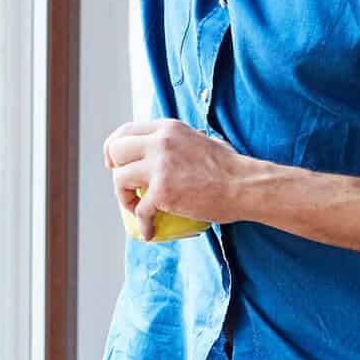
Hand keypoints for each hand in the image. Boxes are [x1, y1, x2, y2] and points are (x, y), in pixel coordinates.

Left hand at [104, 119, 252, 240]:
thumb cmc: (228, 167)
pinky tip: (149, 231)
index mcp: (167, 128)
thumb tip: (160, 153)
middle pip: (116, 151)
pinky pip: (139, 210)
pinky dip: (142, 224)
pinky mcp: (163, 192)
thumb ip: (175, 142)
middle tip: (124, 186)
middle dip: (115, 170)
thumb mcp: (197, 139)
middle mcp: (159, 143)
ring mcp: (159, 167)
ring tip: (137, 208)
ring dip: (124, 197)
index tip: (114, 162)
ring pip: (119, 179)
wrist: (245, 186)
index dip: (114, 148)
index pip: (125, 131)